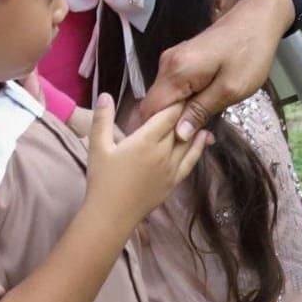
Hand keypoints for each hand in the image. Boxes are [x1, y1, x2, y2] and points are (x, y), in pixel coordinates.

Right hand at [83, 96, 210, 229]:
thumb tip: (105, 94)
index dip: (177, 100)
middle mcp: (163, 152)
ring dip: (195, 124)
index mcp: (146, 140)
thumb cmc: (102, 180)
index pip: (168, 114)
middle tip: (194, 92)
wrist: (111, 215)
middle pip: (180, 125)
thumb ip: (102, 119)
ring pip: (189, 141)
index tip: (183, 86)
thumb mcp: (97, 147)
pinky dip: (199, 147)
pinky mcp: (174, 181)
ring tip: (202, 109)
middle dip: (186, 109)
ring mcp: (171, 168)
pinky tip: (205, 138)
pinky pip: (191, 161)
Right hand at [139, 0, 292, 140]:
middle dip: (170, 125)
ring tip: (202, 127)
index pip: (150, 111)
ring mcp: (173, 60)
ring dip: (179, 114)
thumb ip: (201, 111)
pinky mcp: (182, 59)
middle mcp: (167, 64)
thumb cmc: (249, 53)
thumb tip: (178, 135)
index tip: (180, 147)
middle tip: (197, 139)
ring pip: (165, 98)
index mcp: (176, 71)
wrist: (259, 18)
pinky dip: (184, 101)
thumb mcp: (230, 88)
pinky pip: (174, 88)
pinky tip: (203, 109)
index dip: (160, 132)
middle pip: (155, 105)